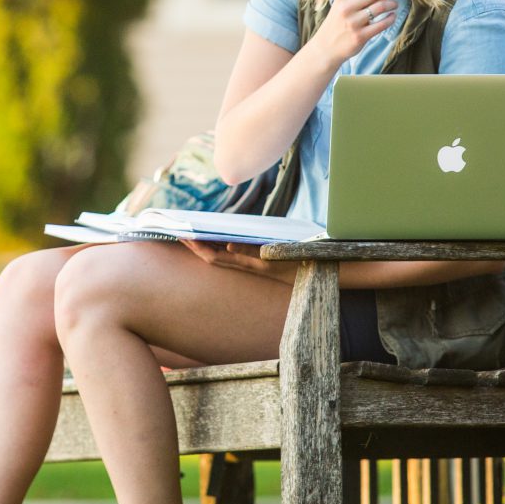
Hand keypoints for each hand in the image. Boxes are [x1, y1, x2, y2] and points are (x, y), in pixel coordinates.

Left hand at [180, 239, 299, 282]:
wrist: (327, 272)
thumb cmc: (306, 261)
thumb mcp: (282, 254)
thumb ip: (255, 250)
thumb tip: (228, 246)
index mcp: (253, 265)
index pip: (217, 258)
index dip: (199, 248)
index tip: (184, 236)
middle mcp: (252, 266)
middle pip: (216, 256)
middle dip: (196, 245)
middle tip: (177, 232)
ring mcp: (256, 264)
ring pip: (225, 255)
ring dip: (208, 244)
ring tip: (193, 232)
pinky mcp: (262, 261)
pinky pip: (237, 253)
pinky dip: (224, 244)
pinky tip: (219, 237)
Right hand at [310, 0, 401, 63]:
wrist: (326, 47)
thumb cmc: (338, 22)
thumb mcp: (346, 4)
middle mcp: (347, 7)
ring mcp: (353, 22)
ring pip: (381, 6)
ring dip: (392, 4)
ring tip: (394, 5)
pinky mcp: (360, 36)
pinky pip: (382, 24)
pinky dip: (391, 18)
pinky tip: (392, 16)